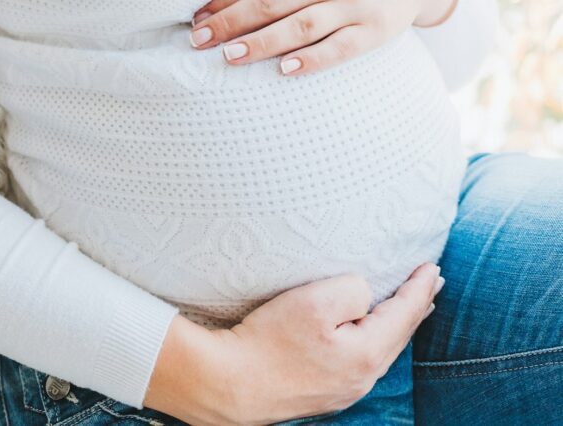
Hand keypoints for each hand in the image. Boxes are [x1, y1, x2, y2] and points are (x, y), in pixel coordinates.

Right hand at [144, 262, 444, 424]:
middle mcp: (361, 378)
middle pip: (398, 336)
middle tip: (430, 283)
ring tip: (406, 307)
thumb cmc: (268, 340)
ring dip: (395, 325)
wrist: (228, 384)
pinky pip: (360, 361)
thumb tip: (363, 295)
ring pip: (380, 350)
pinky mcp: (321, 393)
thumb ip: (352, 290)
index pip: (405, 314)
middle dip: (415, 307)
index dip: (420, 288)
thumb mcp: (314, 301)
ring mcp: (342, 390)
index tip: (432, 267)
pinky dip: (372, 340)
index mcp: (367, 355)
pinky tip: (365, 335)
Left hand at [189, 0, 458, 75]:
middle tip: (199, 42)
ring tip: (230, 56)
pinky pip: (339, 48)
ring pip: (299, 26)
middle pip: (270, 3)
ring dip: (261, 42)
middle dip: (230, 23)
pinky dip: (312, 60)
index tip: (197, 20)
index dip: (223, 1)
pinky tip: (285, 70)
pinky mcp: (374, 30)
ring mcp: (352, 4)